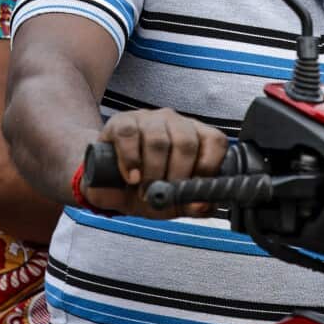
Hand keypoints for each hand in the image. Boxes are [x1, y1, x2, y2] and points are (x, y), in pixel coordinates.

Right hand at [83, 108, 229, 218]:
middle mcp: (176, 123)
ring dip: (153, 172)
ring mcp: (149, 119)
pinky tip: (131, 177)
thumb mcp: (172, 201)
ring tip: (145, 191)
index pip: (215, 141)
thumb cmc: (146, 188)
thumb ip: (192, 205)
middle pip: (186, 142)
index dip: (208, 167)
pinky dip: (130, 160)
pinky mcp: (123, 121)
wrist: (108, 184)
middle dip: (176, 175)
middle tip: (164, 195)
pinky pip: (129, 135)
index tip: (193, 189)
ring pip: (158, 140)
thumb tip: (203, 205)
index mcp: (196, 137)